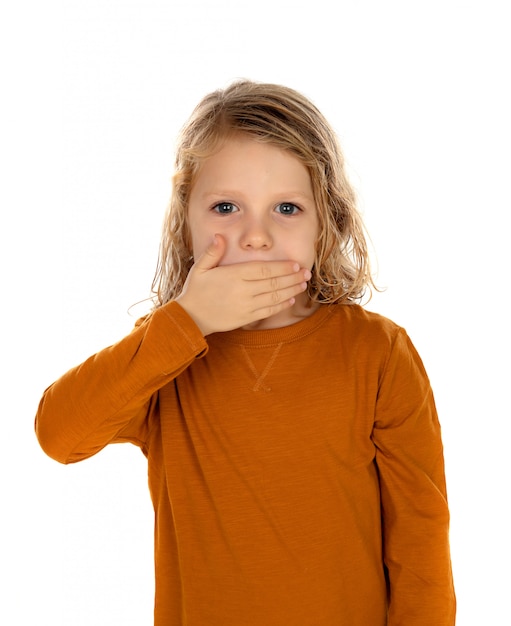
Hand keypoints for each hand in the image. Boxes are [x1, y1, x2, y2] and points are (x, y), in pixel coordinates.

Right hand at [175, 235, 310, 334]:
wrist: (191, 317)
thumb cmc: (196, 290)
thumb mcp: (199, 268)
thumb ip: (212, 252)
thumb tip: (220, 236)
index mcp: (234, 275)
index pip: (264, 269)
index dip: (282, 267)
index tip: (295, 264)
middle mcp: (243, 290)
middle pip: (274, 282)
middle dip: (293, 277)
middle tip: (307, 272)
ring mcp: (246, 305)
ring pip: (274, 296)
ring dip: (292, 290)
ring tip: (303, 284)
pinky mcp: (246, 318)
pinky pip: (268, 311)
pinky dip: (281, 305)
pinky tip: (291, 300)